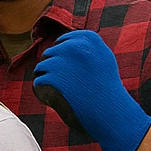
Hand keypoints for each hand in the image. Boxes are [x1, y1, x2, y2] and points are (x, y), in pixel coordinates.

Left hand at [33, 29, 150, 150]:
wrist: (111, 111)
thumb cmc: (108, 88)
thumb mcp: (104, 61)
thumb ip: (89, 48)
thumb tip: (66, 42)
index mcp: (90, 40)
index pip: (66, 38)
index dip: (62, 49)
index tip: (65, 62)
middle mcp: (76, 47)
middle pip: (51, 52)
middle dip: (52, 64)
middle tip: (63, 80)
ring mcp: (63, 62)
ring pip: (42, 66)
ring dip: (45, 76)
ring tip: (58, 88)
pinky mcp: (54, 78)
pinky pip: (39, 81)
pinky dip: (42, 89)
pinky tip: (50, 96)